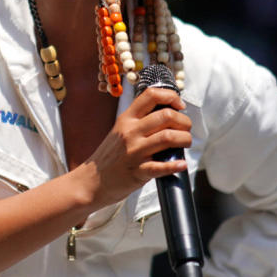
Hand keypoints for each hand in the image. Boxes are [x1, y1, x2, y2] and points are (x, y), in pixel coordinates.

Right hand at [82, 86, 191, 208]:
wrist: (91, 181)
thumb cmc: (109, 156)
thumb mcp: (120, 131)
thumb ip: (139, 122)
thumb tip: (168, 115)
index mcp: (127, 119)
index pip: (151, 95)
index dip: (171, 96)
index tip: (179, 106)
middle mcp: (130, 132)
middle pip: (166, 116)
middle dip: (184, 122)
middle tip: (186, 130)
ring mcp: (134, 152)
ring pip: (168, 137)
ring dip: (185, 139)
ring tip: (185, 144)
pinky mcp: (138, 172)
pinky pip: (161, 166)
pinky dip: (176, 165)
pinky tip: (181, 164)